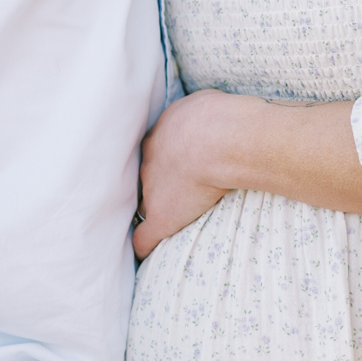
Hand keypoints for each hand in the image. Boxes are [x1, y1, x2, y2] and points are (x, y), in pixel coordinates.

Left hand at [133, 89, 239, 258]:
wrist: (217, 140)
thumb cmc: (218, 118)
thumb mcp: (205, 105)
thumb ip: (202, 113)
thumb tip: (215, 114)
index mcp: (159, 137)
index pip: (155, 155)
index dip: (165, 165)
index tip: (176, 170)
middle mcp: (150, 163)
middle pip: (146, 180)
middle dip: (156, 186)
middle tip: (171, 194)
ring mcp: (153, 192)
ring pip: (145, 206)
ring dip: (153, 212)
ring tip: (160, 223)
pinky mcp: (161, 217)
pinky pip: (143, 239)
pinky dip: (145, 246)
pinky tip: (146, 255)